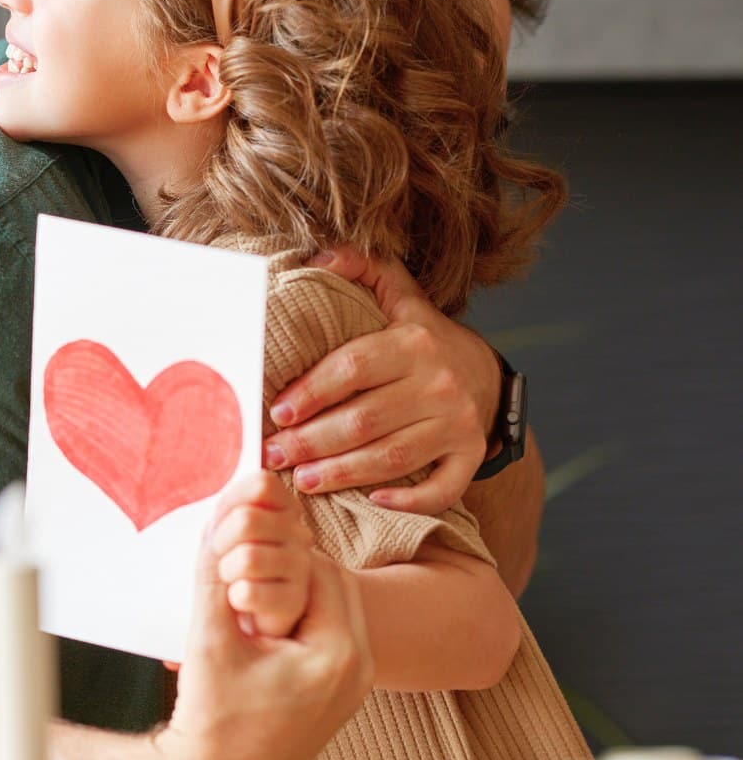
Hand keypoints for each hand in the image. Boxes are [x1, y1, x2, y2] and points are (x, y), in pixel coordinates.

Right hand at [159, 494, 372, 759]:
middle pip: (335, 586)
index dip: (282, 549)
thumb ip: (212, 578)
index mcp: (337, 654)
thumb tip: (213, 522)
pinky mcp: (339, 697)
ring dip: (299, 590)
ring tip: (255, 591)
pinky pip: (331, 636)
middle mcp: (358, 670)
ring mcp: (353, 687)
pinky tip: (266, 620)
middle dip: (294, 566)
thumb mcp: (209, 642)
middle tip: (253, 560)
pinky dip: (303, 618)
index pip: (319, 569)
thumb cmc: (211, 723)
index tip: (248, 544)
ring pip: (335, 608)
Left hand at [209, 471, 312, 638]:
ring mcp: (300, 568)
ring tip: (234, 588)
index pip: (262, 484)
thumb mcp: (220, 544)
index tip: (220, 529)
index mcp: (281, 513)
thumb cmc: (228, 587)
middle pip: (247, 519)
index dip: (230, 504)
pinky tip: (243, 608)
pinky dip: (234, 600)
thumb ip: (223, 521)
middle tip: (224, 564)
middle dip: (219, 543)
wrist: (238, 635)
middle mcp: (297, 536)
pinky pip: (248, 591)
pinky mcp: (295, 603)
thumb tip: (220, 512)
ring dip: (226, 575)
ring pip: (248, 557)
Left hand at [262, 248, 501, 515]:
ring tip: (303, 480)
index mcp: (414, 341)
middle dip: (312, 442)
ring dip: (342, 474)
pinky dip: (409, 499)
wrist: (484, 374)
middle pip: (364, 420)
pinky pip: (441, 487)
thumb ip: (362, 266)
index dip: (310, 392)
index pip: (352, 369)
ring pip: (391, 458)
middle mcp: (439, 383)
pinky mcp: (471, 455)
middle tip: (274, 456)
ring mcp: (458, 423)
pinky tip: (373, 500)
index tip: (277, 413)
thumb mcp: (398, 294)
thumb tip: (317, 259)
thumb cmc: (423, 338)